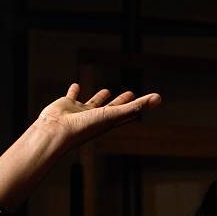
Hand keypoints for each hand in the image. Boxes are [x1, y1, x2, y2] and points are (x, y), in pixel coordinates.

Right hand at [36, 83, 160, 148]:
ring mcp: (81, 112)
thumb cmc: (86, 126)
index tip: (144, 103)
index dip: (136, 107)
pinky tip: (76, 85)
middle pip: (113, 108)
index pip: (126, 113)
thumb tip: (159, 98)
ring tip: (106, 90)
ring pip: (93, 103)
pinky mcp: (67, 105)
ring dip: (100, 97)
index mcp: (109, 122)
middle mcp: (96, 117)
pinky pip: (71, 96)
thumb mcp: (114, 114)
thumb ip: (136, 106)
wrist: (57, 131)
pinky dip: (74, 91)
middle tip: (130, 93)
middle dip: (122, 101)